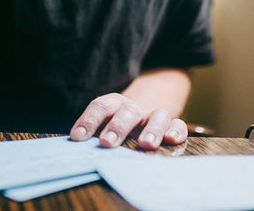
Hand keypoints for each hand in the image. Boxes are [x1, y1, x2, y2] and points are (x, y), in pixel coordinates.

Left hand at [70, 93, 186, 148]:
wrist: (139, 117)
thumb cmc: (114, 128)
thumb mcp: (101, 128)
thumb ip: (91, 136)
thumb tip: (75, 148)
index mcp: (113, 104)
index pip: (100, 106)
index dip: (88, 120)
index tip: (78, 137)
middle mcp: (133, 108)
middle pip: (127, 111)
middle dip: (117, 127)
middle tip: (106, 143)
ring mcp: (153, 116)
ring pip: (157, 115)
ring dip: (152, 129)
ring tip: (146, 144)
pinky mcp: (171, 125)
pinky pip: (178, 124)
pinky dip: (176, 130)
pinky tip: (171, 140)